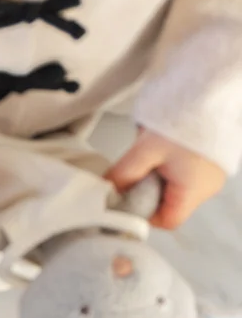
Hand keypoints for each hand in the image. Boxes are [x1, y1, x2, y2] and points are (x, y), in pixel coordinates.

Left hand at [109, 129, 225, 228]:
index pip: (168, 221)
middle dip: (148, 195)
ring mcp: (211, 176)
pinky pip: (186, 177)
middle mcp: (207, 188)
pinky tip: (164, 154)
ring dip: (159, 181)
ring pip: (177, 191)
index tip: (128, 201)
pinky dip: (170, 171)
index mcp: (194, 190)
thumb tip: (107, 190)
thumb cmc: (183, 121)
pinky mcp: (210, 164)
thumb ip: (123, 174)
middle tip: (137, 175)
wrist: (209, 95)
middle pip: (172, 207)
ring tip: (152, 159)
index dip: (145, 216)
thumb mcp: (145, 150)